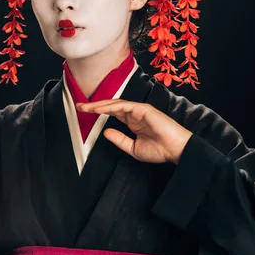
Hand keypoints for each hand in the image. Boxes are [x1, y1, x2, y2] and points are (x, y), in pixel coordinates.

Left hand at [76, 99, 191, 163]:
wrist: (175, 150)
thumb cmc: (159, 150)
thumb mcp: (133, 148)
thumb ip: (120, 140)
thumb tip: (105, 132)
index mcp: (132, 122)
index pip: (112, 113)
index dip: (98, 112)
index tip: (84, 113)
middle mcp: (134, 114)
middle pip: (111, 106)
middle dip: (94, 105)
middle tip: (79, 106)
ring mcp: (139, 110)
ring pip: (115, 104)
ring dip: (99, 104)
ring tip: (85, 107)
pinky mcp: (143, 109)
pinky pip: (123, 106)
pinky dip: (110, 106)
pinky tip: (98, 109)